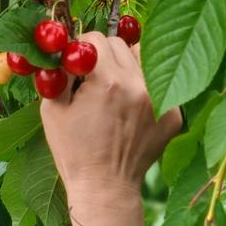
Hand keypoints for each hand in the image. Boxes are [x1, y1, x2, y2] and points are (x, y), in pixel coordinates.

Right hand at [40, 32, 182, 200]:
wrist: (105, 187)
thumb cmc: (74, 152)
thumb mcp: (52, 112)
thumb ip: (57, 75)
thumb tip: (62, 51)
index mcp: (106, 82)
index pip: (96, 39)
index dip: (82, 48)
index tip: (77, 62)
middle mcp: (138, 84)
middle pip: (121, 44)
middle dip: (104, 56)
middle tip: (94, 78)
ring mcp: (160, 98)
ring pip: (144, 58)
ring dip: (127, 66)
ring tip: (115, 91)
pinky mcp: (173, 113)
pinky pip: (159, 84)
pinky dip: (144, 90)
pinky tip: (130, 112)